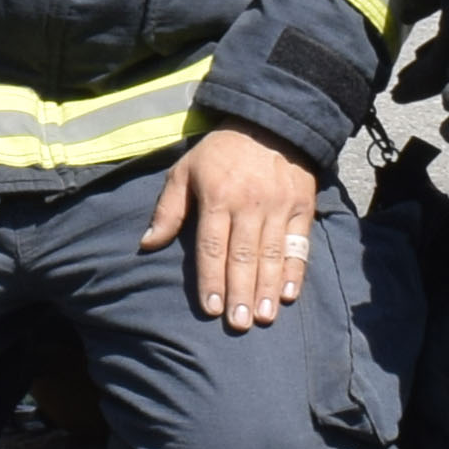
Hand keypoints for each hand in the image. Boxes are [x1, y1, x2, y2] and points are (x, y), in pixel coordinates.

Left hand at [138, 124, 323, 328]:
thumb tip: (147, 243)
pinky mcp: (302, 207)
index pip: (212, 246)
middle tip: (239, 324)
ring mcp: (278, 206)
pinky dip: (295, 271)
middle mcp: (249, 204)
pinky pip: (298, 244)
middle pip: (243, 256)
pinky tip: (290, 295)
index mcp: (217, 197)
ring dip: (267, 289)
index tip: (210, 308)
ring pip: (271, 255)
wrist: (271, 123)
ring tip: (264, 317)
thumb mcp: (185, 170)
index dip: (211, 279)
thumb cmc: (220, 153)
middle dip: (240, 293)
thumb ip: (168, 209)